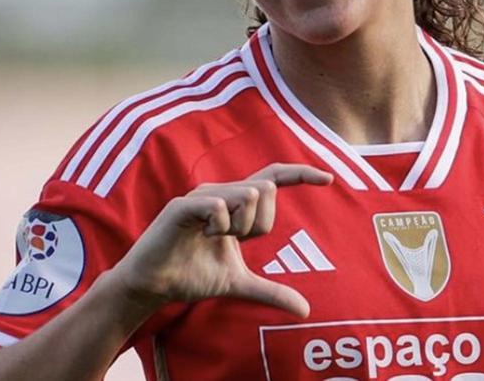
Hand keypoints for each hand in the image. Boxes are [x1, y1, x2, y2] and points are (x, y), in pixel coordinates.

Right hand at [106, 163, 332, 317]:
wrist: (154, 285)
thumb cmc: (192, 275)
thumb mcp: (239, 284)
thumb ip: (270, 291)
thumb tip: (305, 309)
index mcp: (235, 202)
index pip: (274, 177)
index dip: (301, 174)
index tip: (329, 179)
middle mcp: (221, 190)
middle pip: (266, 191)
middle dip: (257, 224)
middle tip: (231, 241)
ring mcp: (202, 195)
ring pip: (246, 194)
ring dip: (237, 227)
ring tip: (212, 239)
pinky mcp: (183, 205)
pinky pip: (218, 205)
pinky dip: (217, 227)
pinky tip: (200, 237)